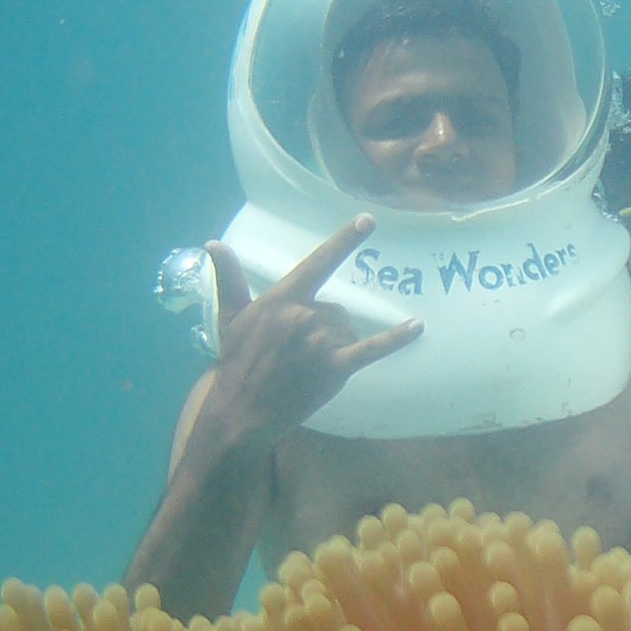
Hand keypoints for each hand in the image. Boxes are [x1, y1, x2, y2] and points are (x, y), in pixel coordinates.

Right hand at [197, 215, 421, 451]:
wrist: (241, 410)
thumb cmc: (236, 361)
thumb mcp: (230, 317)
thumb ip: (229, 278)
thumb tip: (213, 244)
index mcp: (281, 300)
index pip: (318, 263)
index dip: (344, 241)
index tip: (368, 220)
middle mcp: (304, 317)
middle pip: (335, 308)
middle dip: (321, 327)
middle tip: (295, 352)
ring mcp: (321, 343)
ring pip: (346, 330)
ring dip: (334, 344)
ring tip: (306, 365)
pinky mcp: (335, 368)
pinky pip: (372, 349)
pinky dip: (396, 339)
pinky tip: (417, 327)